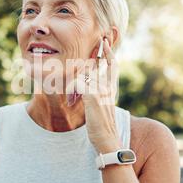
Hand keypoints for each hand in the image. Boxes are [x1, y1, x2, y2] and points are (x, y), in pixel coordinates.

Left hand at [75, 38, 120, 153]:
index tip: (106, 42)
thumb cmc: (102, 127)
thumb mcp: (101, 108)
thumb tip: (85, 87)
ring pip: (83, 75)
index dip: (109, 53)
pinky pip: (78, 83)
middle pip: (101, 64)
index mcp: (111, 89)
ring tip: (68, 89)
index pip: (113, 66)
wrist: (108, 141)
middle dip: (101, 52)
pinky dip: (71, 88)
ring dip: (73, 80)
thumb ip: (96, 95)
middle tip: (100, 41)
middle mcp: (108, 87)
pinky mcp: (93, 96)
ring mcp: (102, 91)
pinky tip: (69, 99)